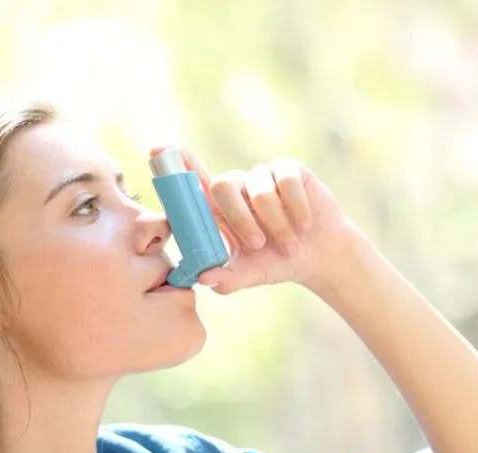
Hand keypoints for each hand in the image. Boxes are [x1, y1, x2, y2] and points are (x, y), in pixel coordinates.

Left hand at [154, 147, 366, 294]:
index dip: (176, 163)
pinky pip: (284, 181)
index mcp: (220, 208)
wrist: (321, 256)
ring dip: (274, 223)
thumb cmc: (278, 262)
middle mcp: (238, 186)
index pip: (193, 180)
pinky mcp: (289, 170)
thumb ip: (226, 278)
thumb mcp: (250, 275)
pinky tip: (304, 223)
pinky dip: (295, 208)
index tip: (156, 149)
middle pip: (223, 185)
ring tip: (289, 244)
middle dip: (240, 219)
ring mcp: (263, 175)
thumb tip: (203, 278)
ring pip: (257, 189)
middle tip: (257, 244)